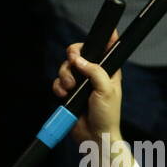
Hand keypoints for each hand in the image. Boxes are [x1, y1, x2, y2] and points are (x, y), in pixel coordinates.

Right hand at [52, 30, 122, 145]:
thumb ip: (95, 71)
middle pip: (78, 53)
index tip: (107, 31)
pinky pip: (58, 81)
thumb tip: (79, 59)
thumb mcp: (106, 90)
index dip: (104, 39)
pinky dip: (58, 86)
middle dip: (72, 57)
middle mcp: (94, 75)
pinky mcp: (69, 92)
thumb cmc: (107, 115)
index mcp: (108, 72)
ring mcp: (81, 83)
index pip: (106, 50)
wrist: (94, 135)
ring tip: (70, 87)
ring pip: (66, 67)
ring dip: (65, 75)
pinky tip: (64, 94)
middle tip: (73, 62)